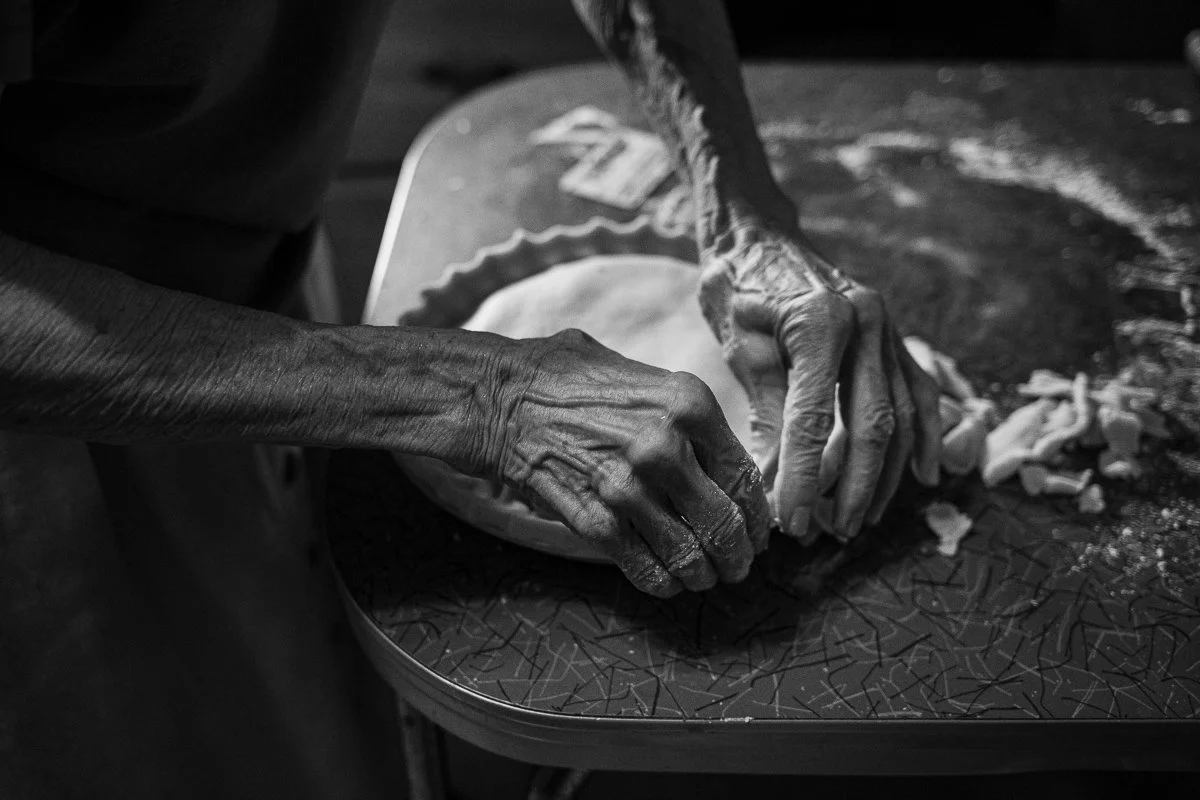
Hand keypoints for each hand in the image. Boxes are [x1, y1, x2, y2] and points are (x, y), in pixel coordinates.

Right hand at [487, 329, 770, 596]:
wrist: (501, 397)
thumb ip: (685, 415)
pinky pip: (645, 568)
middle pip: (724, 523)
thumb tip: (724, 462)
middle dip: (736, 555)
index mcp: (688, 403)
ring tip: (703, 578)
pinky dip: (662, 583)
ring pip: (689, 555)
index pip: (745, 477)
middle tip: (736, 566)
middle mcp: (665, 446)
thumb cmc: (571, 380)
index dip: (756, 516)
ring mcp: (629, 487)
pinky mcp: (595, 520)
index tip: (756, 534)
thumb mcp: (642, 376)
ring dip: (702, 575)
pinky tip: (666, 581)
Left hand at [697, 218, 941, 541]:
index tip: (791, 521)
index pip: (814, 417)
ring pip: (902, 416)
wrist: (759, 233)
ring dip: (884, 475)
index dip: (804, 475)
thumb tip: (776, 483)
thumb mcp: (740, 344)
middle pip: (872, 424)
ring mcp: (890, 326)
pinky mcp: (897, 335)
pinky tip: (924, 477)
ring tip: (860, 519)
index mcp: (819, 320)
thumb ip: (765, 410)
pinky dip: (926, 436)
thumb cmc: (738, 286)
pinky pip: (922, 392)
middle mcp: (867, 320)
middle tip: (831, 532)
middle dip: (851, 486)